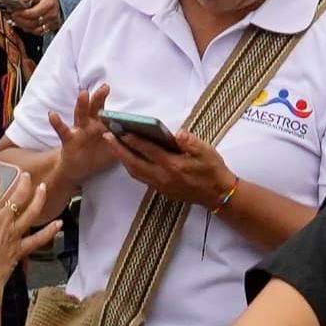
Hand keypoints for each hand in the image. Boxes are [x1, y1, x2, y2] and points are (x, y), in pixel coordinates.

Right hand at [0, 168, 58, 293]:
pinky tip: (59, 223)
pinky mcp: (20, 250)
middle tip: (25, 174)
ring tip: (43, 187)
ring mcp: (14, 236)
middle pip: (17, 197)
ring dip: (39, 198)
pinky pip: (38, 239)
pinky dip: (50, 231)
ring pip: (32, 212)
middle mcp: (2, 222)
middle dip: (23, 182)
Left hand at [13, 0, 63, 37]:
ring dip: (24, 26)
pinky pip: (39, 32)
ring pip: (35, 30)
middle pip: (33, 23)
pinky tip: (24, 24)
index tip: (14, 12)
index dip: (22, 14)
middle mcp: (52, 14)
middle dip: (20, 21)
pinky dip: (30, 30)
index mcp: (49, 4)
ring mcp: (52, 22)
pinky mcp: (51, 27)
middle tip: (13, 17)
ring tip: (17, 20)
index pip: (33, 13)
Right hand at [48, 86, 128, 202]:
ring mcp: (79, 130)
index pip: (109, 111)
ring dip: (82, 104)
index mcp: (103, 125)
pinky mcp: (69, 139)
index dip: (115, 104)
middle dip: (100, 98)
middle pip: (96, 108)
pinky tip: (52, 114)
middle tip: (105, 88)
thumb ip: (126, 145)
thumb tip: (149, 144)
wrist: (78, 168)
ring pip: (81, 114)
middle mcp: (91, 124)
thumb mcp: (114, 150)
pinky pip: (62, 130)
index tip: (119, 92)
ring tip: (83, 93)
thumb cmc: (97, 155)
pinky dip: (57, 122)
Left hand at [117, 122, 237, 212]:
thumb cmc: (213, 170)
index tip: (121, 130)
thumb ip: (191, 142)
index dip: (134, 140)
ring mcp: (161, 186)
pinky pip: (141, 178)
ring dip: (122, 159)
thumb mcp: (207, 152)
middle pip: (135, 163)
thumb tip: (178, 133)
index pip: (149, 151)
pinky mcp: (162, 191)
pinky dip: (132, 167)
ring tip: (113, 145)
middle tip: (107, 135)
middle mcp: (163, 177)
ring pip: (135, 172)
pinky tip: (128, 158)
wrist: (218, 195)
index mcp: (174, 166)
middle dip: (119, 149)